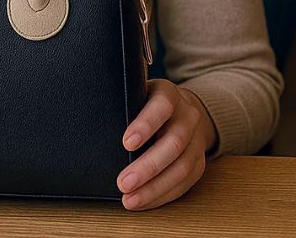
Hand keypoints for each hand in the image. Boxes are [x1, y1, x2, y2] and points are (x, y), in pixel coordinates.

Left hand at [116, 79, 216, 210]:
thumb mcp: (137, 94)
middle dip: (148, 166)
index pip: (161, 106)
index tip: (126, 143)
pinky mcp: (199, 162)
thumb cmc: (147, 103)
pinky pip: (185, 183)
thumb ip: (124, 104)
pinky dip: (163, 195)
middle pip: (174, 142)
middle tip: (123, 183)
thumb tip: (96, 123)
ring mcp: (196, 140)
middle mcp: (188, 116)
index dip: (146, 125)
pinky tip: (144, 201)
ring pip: (182, 167)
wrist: (181, 110)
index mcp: (169, 94)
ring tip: (130, 199)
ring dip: (155, 187)